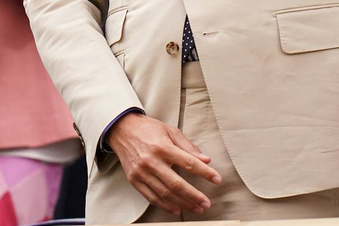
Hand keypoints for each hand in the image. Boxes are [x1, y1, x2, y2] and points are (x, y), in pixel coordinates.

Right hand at [106, 113, 220, 215]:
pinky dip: (165, 205)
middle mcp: (151, 161)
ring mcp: (141, 172)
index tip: (216, 179)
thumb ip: (188, 147)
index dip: (205, 173)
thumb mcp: (170, 131)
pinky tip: (177, 209)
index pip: (189, 163)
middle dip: (194, 195)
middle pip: (177, 184)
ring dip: (183, 203)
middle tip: (206, 203)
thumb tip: (206, 159)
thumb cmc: (148, 129)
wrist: (122, 130)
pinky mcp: (134, 180)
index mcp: (162, 147)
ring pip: (165, 193)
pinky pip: (151, 197)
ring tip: (196, 208)